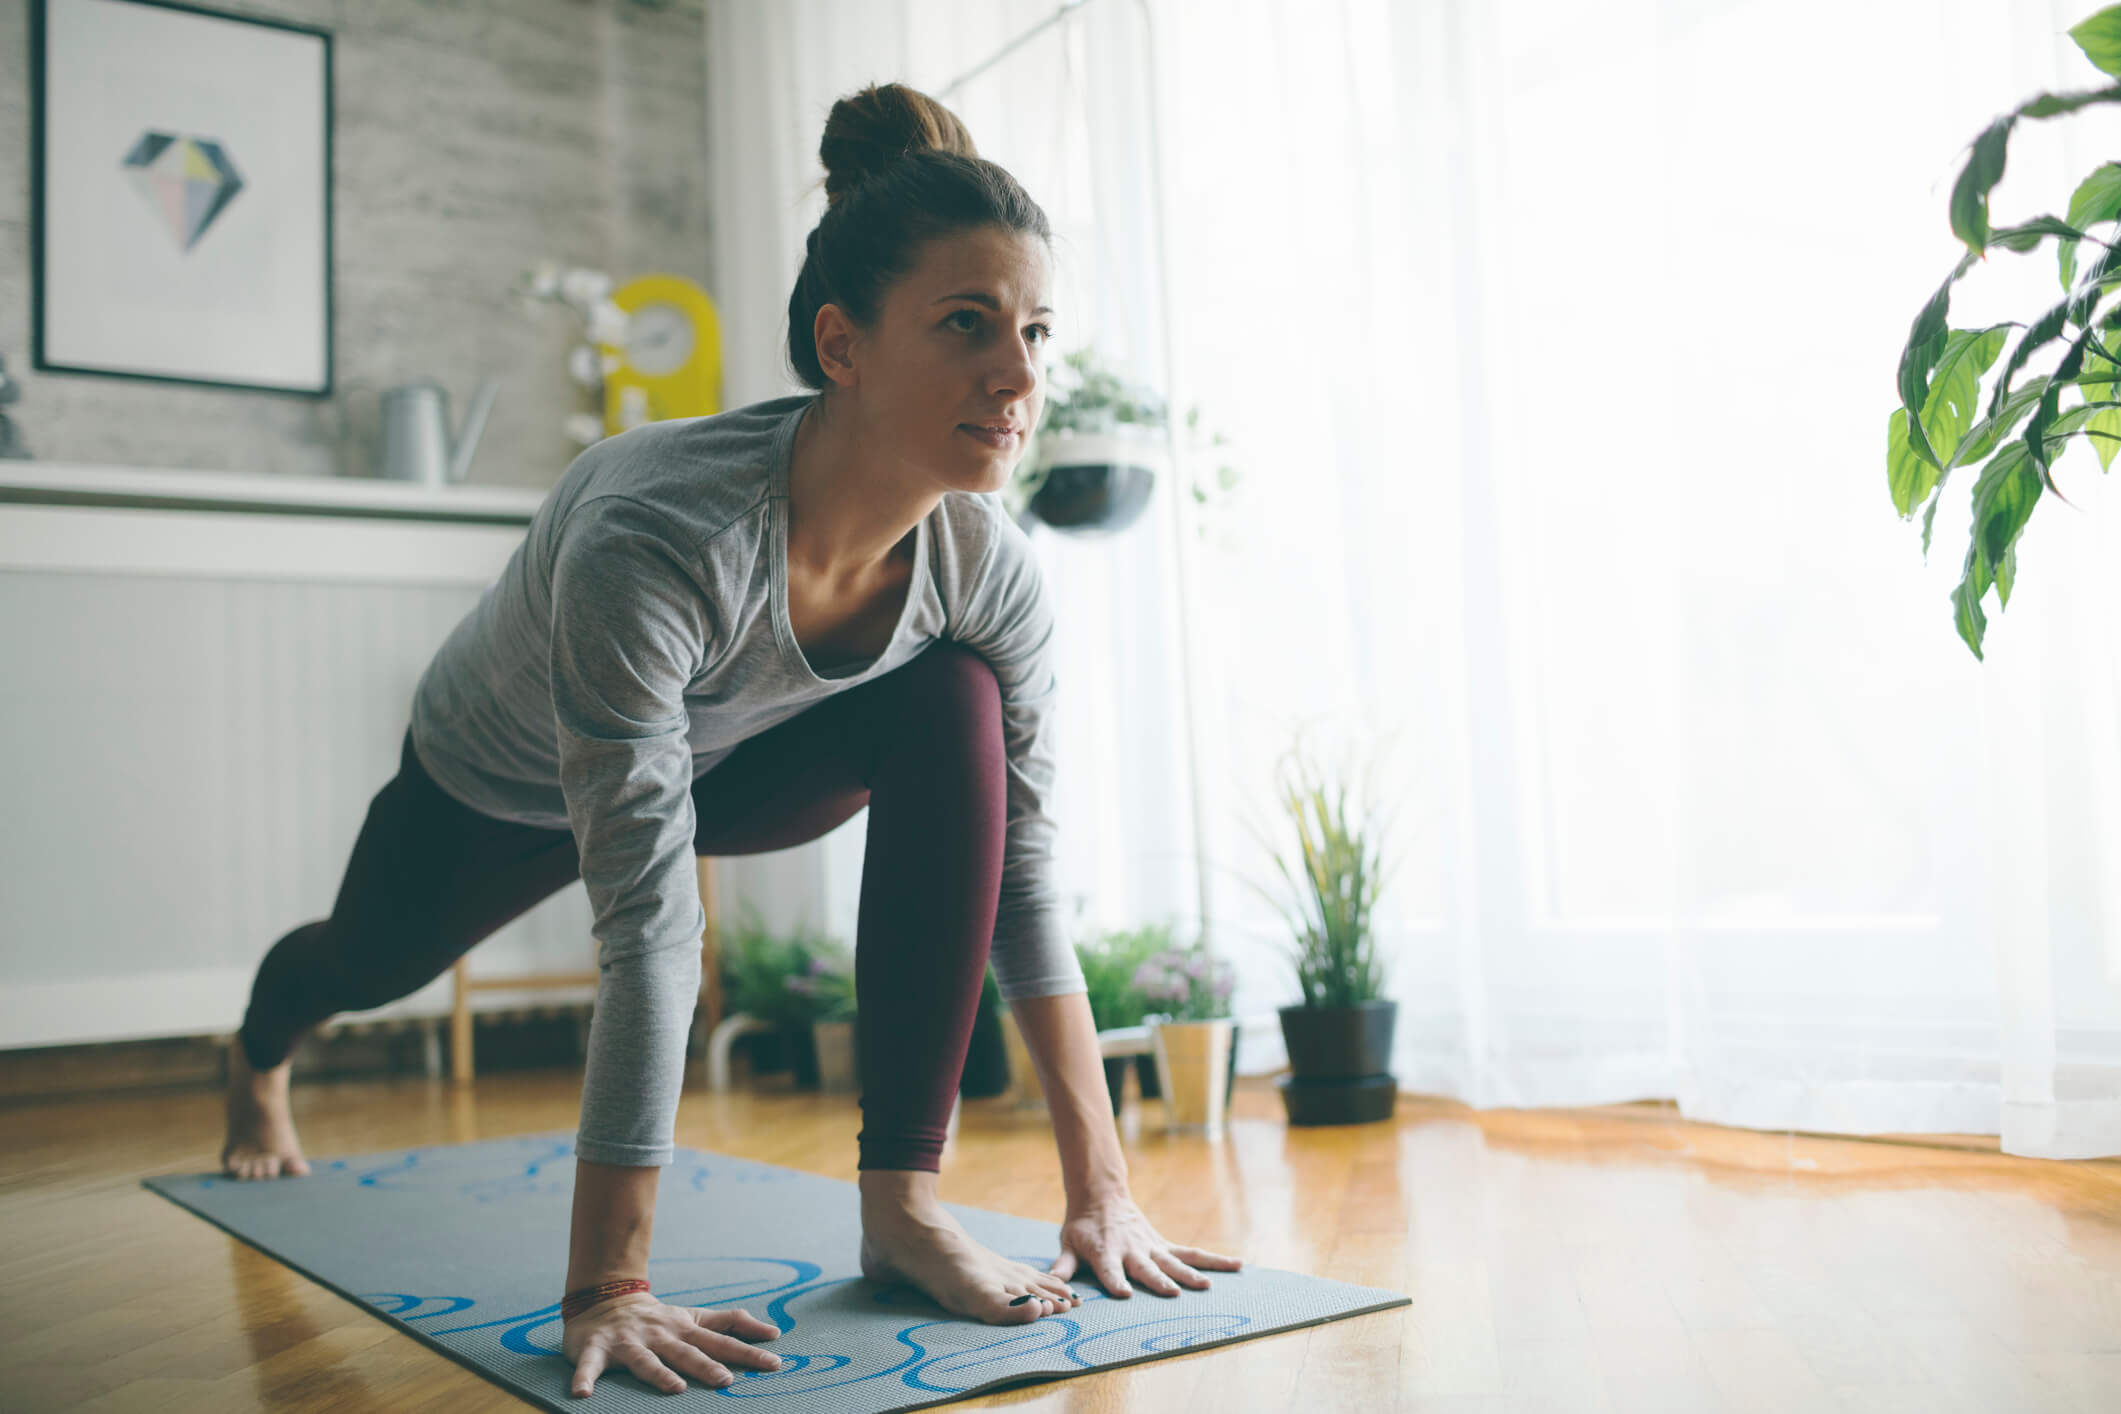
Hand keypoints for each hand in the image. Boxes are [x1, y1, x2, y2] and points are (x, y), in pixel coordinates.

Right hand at [563, 1292, 782, 1397]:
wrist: (605, 1298)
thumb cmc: (659, 1319)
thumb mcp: (695, 1317)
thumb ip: (731, 1323)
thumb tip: (774, 1333)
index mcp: (684, 1329)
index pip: (721, 1341)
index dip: (748, 1351)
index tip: (774, 1362)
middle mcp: (659, 1334)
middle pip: (687, 1352)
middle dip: (706, 1366)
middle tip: (726, 1381)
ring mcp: (628, 1342)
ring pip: (644, 1360)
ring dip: (659, 1374)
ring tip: (675, 1389)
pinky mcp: (595, 1349)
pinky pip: (588, 1367)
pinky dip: (584, 1379)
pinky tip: (582, 1395)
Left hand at [1047, 1194, 1242, 1298]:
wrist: (1102, 1195)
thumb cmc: (1082, 1226)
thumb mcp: (1067, 1242)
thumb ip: (1062, 1265)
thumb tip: (1053, 1285)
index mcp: (1105, 1251)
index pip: (1109, 1268)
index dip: (1114, 1280)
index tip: (1123, 1294)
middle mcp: (1132, 1249)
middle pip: (1146, 1267)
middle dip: (1158, 1280)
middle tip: (1173, 1292)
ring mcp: (1152, 1247)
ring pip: (1175, 1261)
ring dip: (1191, 1273)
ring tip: (1208, 1286)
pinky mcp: (1164, 1245)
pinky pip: (1192, 1253)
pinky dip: (1215, 1259)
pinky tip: (1238, 1264)